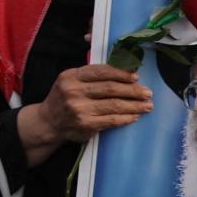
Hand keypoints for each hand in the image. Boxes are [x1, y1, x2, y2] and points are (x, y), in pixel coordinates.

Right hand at [18, 64, 151, 163]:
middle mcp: (73, 91)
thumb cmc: (64, 98)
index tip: (136, 77)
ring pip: (115, 105)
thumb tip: (125, 72)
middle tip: (148, 93)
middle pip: (111, 88)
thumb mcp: (70, 81)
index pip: (101, 71)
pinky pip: (112, 120)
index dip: (121, 73)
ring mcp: (79, 109)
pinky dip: (127, 118)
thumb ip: (91, 76)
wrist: (48, 121)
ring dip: (135, 105)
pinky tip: (135, 116)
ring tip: (147, 105)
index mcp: (70, 76)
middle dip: (133, 90)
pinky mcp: (86, 124)